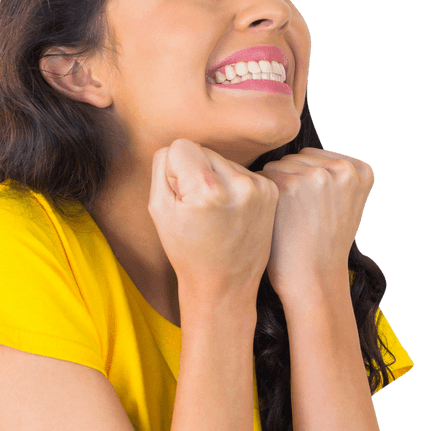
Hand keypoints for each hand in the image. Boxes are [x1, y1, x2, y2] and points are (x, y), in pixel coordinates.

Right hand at [148, 139, 278, 299]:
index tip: (181, 198)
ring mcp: (259, 187)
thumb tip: (177, 147)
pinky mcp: (271, 191)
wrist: (225, 285)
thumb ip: (161, 168)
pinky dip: (233, 187)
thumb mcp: (158, 210)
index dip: (173, 170)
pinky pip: (241, 172)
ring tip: (216, 214)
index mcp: (207, 190)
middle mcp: (238, 185)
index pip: (181, 145)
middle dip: (195, 172)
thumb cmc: (187, 251)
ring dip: (215, 179)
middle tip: (199, 210)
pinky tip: (232, 213)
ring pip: (223, 160)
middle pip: (203, 150)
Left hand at [260, 147, 374, 301]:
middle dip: (291, 183)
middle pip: (297, 159)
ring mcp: (317, 175)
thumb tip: (302, 152)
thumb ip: (332, 176)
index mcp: (361, 171)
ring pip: (279, 166)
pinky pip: (263, 177)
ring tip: (289, 220)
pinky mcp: (290, 185)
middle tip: (300, 219)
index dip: (306, 185)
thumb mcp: (343, 205)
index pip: (315, 158)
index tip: (314, 212)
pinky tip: (274, 219)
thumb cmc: (321, 246)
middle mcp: (343, 169)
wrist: (312, 281)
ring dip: (275, 189)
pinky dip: (263, 197)